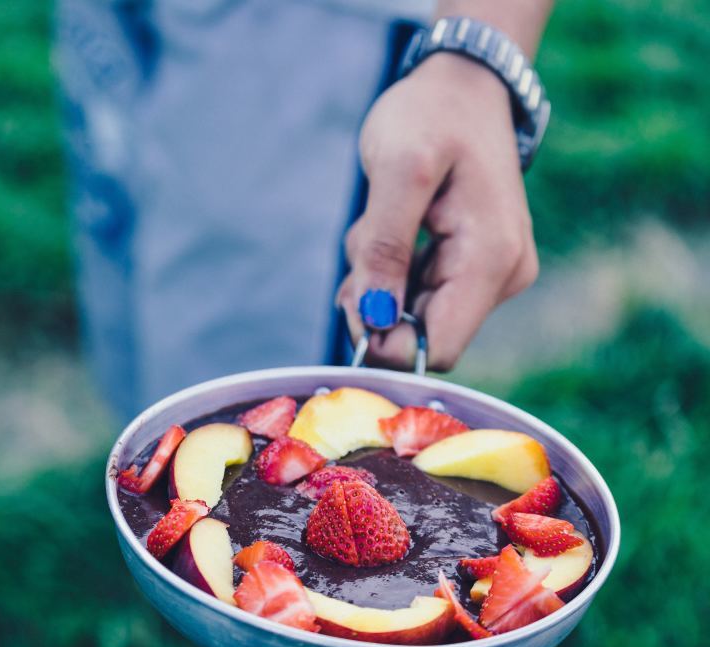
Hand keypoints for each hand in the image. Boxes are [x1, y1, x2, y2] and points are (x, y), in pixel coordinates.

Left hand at [336, 53, 538, 370]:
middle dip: (376, 301)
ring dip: (378, 279)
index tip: (354, 297)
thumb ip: (384, 248)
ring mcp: (491, 272)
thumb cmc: (431, 116)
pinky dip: (389, 269)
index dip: (387, 340)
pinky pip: (418, 291)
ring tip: (376, 222)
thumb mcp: (397, 171)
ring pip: (413, 313)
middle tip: (361, 244)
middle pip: (421, 335)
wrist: (462, 86)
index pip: (438, 350)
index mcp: (491, 259)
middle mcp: (501, 276)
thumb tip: (376, 319)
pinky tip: (386, 226)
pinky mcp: (473, 265)